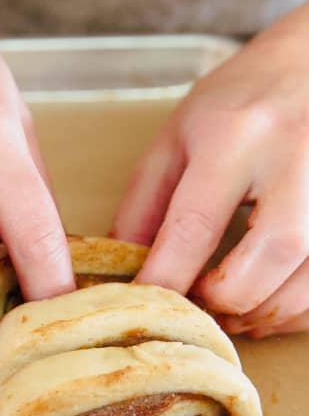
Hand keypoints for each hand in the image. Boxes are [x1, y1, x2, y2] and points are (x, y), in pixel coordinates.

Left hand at [111, 5, 308, 337]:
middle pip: (269, 256)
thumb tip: (123, 275)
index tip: (142, 310)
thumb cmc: (240, 100)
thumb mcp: (177, 138)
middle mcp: (294, 155)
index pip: (194, 224)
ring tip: (233, 314)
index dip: (165, 280)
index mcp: (235, 134)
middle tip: (200, 308)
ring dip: (266, 314)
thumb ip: (144, 208)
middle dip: (227, 301)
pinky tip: (270, 303)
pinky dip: (299, 308)